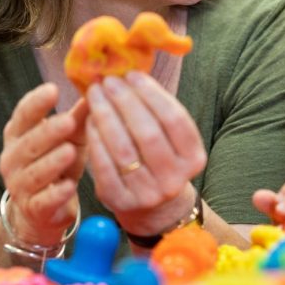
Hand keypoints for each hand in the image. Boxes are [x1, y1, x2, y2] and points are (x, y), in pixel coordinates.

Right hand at [0, 83, 87, 245]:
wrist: (43, 211)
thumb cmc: (58, 164)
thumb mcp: (70, 138)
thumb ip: (79, 117)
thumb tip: (97, 90)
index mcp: (19, 135)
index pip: (23, 115)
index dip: (36, 103)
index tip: (53, 89)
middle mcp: (13, 159)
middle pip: (29, 143)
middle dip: (48, 132)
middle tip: (68, 121)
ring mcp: (20, 186)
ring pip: (34, 173)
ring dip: (52, 162)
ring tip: (70, 151)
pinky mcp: (33, 209)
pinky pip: (43, 201)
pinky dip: (55, 194)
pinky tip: (69, 187)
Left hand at [86, 71, 206, 234]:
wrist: (157, 210)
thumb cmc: (163, 162)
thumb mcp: (173, 141)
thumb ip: (159, 113)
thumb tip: (131, 76)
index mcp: (194, 158)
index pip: (174, 119)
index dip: (152, 94)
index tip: (132, 74)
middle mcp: (175, 178)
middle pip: (148, 132)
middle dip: (125, 101)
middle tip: (108, 81)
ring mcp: (148, 193)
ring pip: (123, 148)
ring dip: (106, 115)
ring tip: (95, 94)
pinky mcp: (121, 202)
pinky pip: (104, 165)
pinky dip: (95, 139)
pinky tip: (89, 119)